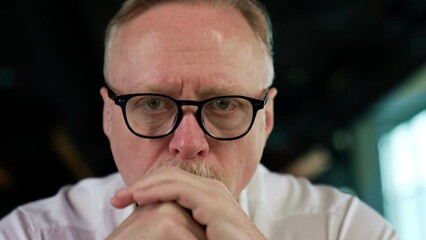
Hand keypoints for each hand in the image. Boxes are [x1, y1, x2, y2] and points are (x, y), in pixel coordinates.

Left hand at [110, 167, 265, 238]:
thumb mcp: (198, 232)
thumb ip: (184, 222)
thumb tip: (159, 221)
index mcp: (207, 194)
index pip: (172, 181)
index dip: (147, 187)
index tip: (126, 201)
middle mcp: (211, 188)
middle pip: (169, 175)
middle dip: (140, 184)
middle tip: (116, 198)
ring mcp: (213, 193)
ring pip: (171, 179)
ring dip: (142, 186)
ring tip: (119, 198)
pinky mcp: (212, 202)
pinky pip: (178, 189)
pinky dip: (155, 191)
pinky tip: (138, 198)